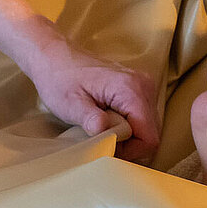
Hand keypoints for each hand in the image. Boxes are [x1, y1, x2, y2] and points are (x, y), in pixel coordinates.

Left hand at [24, 41, 161, 163]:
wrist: (55, 57)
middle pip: (151, 133)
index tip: (107, 145)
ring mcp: (143, 85)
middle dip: (129, 144)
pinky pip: (142, 117)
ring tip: (101, 126)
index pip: (149, 137)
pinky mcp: (138, 88)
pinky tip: (107, 119)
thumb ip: (89, 119)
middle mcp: (144, 85)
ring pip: (148, 127)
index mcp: (130, 89)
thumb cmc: (59, 79)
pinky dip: (127, 126)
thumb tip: (105, 132)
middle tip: (101, 137)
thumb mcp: (70, 104)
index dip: (130, 150)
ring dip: (128, 135)